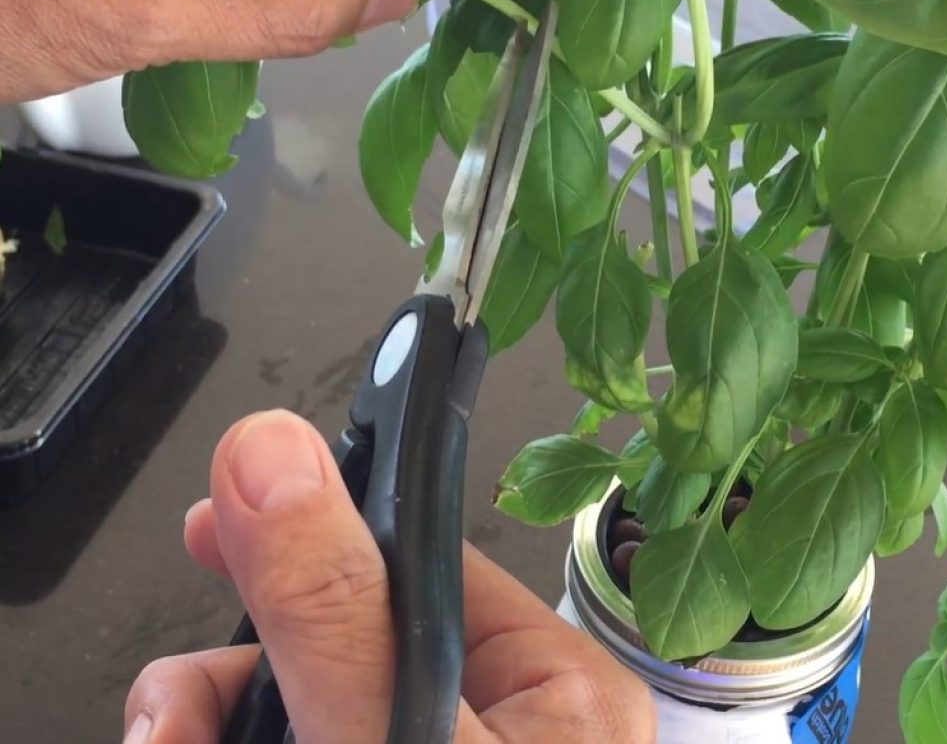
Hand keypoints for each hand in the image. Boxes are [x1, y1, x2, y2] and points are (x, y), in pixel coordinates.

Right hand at [124, 410, 655, 743]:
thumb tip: (275, 453)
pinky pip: (294, 736)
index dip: (326, 525)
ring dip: (213, 707)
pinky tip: (180, 741)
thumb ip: (340, 611)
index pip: (428, 562)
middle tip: (182, 676)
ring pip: (303, 697)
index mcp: (557, 694)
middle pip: (349, 631)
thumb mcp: (401, 738)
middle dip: (246, 644)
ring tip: (168, 732)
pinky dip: (222, 736)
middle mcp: (504, 729)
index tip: (243, 489)